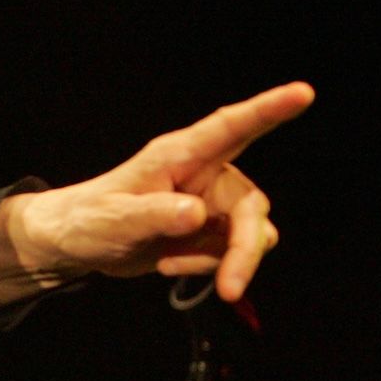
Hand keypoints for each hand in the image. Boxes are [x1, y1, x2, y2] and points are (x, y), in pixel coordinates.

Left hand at [0, 82, 314, 304]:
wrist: (77, 244)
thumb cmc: (89, 219)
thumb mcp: (114, 220)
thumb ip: (154, 215)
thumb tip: (196, 214)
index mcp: (179, 155)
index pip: (229, 127)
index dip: (268, 109)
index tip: (302, 93)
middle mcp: (204, 175)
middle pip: (251, 206)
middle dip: (246, 248)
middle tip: (230, 288)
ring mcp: (211, 205)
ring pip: (252, 233)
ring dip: (227, 262)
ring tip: (172, 267)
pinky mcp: (210, 232)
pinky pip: (233, 253)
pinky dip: (210, 266)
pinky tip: (171, 264)